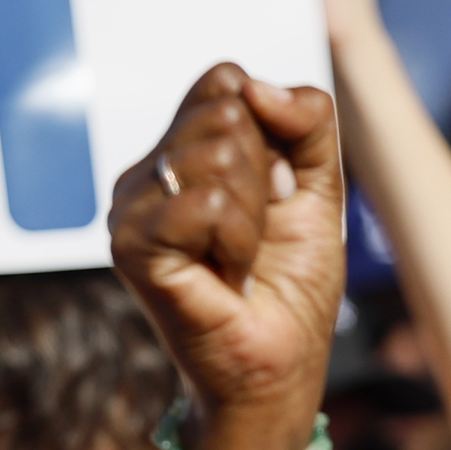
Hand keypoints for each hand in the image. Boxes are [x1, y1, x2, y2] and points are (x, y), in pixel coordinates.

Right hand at [107, 66, 344, 449]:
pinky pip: (207, 200)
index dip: (272, 134)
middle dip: (264, 177)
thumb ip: (308, 119)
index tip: (273, 197)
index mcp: (182, 151)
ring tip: (238, 262)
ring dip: (254, 216)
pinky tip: (225, 278)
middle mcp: (147, 174)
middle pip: (226, 110)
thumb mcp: (320, 187)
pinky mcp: (130, 245)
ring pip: (219, 151)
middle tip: (254, 240)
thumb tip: (253, 86)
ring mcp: (130, 207)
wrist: (279, 367)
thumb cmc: (292, 286)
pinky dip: (238, 241)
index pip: (226, 82)